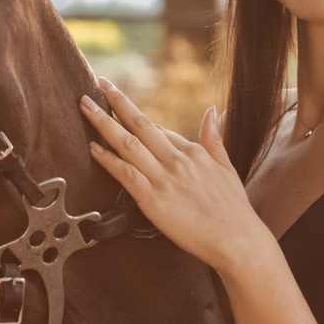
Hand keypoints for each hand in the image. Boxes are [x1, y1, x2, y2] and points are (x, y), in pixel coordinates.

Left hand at [82, 79, 265, 275]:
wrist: (237, 239)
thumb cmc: (233, 209)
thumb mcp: (227, 167)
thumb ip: (214, 139)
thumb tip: (212, 112)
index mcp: (193, 152)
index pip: (158, 128)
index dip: (134, 115)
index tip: (117, 102)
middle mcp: (176, 160)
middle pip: (140, 124)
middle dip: (117, 102)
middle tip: (99, 83)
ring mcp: (163, 178)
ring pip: (128, 143)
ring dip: (104, 123)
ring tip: (86, 105)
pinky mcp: (153, 200)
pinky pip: (125, 173)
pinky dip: (108, 159)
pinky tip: (93, 147)